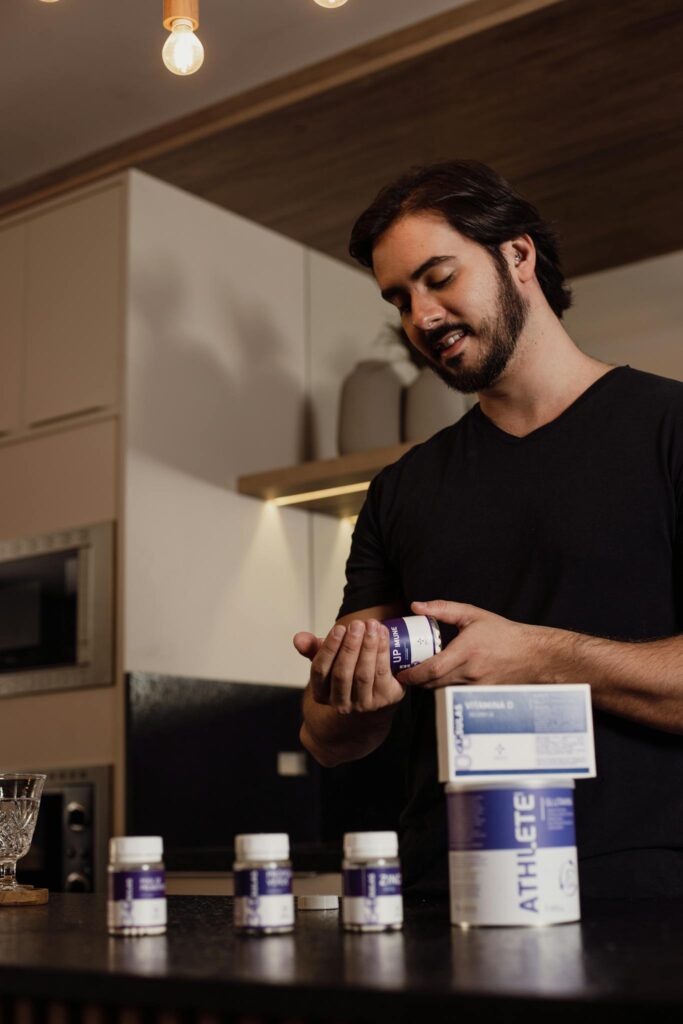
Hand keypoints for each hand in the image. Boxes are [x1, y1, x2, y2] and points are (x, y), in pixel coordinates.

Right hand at [293, 619, 405, 713]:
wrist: (373, 698)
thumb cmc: (346, 673)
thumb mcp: (327, 661)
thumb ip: (312, 648)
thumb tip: (298, 638)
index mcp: (321, 693)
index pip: (320, 670)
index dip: (329, 648)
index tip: (339, 628)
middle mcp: (341, 703)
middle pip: (342, 673)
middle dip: (350, 646)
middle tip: (357, 624)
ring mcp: (363, 704)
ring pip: (363, 674)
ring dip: (368, 647)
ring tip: (372, 626)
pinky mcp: (384, 699)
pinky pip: (382, 674)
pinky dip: (383, 652)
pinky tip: (382, 635)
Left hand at [396, 599, 543, 688]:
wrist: (532, 655)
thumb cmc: (502, 633)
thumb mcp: (472, 615)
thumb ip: (443, 609)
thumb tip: (416, 606)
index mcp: (466, 651)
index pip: (432, 669)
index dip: (413, 674)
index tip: (401, 672)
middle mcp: (471, 672)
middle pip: (433, 684)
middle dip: (416, 681)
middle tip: (405, 673)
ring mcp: (476, 686)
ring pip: (442, 690)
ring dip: (429, 685)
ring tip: (420, 675)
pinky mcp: (481, 694)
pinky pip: (455, 693)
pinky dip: (444, 688)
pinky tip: (441, 679)